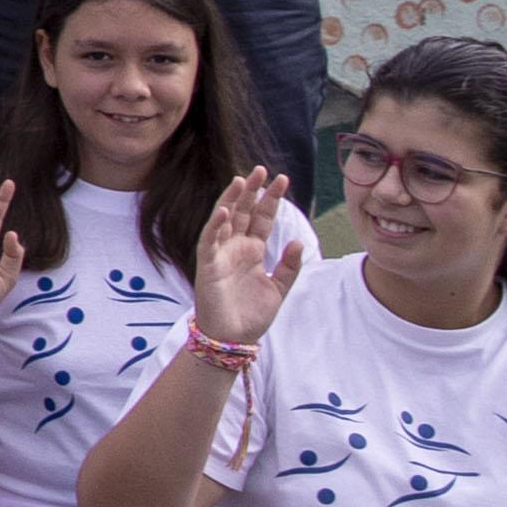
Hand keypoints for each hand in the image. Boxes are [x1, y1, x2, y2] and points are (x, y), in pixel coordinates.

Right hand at [189, 176, 308, 350]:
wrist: (233, 337)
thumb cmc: (252, 314)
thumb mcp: (279, 289)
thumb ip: (289, 266)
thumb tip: (298, 242)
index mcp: (253, 250)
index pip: (262, 218)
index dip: (271, 199)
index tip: (282, 179)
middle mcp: (236, 247)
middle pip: (244, 212)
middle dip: (252, 191)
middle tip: (262, 169)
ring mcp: (220, 254)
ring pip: (225, 219)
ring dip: (232, 199)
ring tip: (242, 179)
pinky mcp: (208, 265)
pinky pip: (210, 240)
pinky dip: (216, 225)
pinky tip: (225, 210)